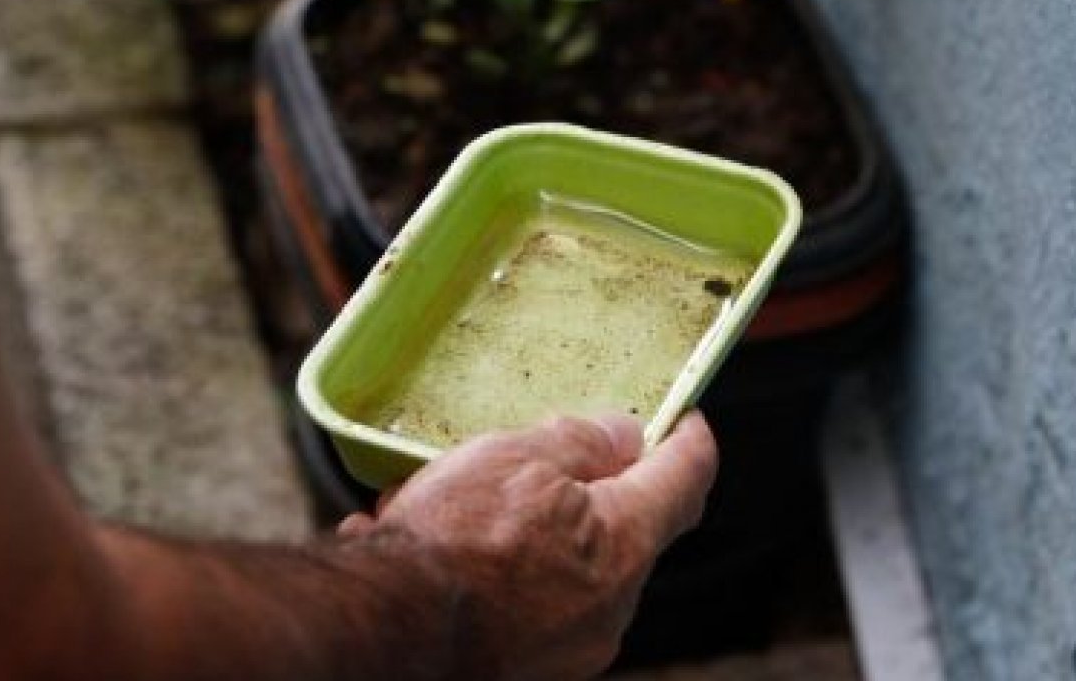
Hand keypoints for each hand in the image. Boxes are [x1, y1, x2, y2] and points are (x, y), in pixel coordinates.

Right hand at [338, 411, 717, 680]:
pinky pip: (523, 601)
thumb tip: (621, 435)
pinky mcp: (529, 665)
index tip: (683, 418)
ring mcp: (572, 645)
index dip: (688, 438)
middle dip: (582, 487)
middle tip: (535, 456)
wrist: (387, 629)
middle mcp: (612, 605)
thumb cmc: (452, 543)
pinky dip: (492, 571)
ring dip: (525, 528)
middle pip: (622, 526)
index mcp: (626, 543)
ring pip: (565, 564)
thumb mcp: (517, 457)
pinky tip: (436, 548)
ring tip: (453, 503)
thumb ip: (580, 441)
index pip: (687, 479)